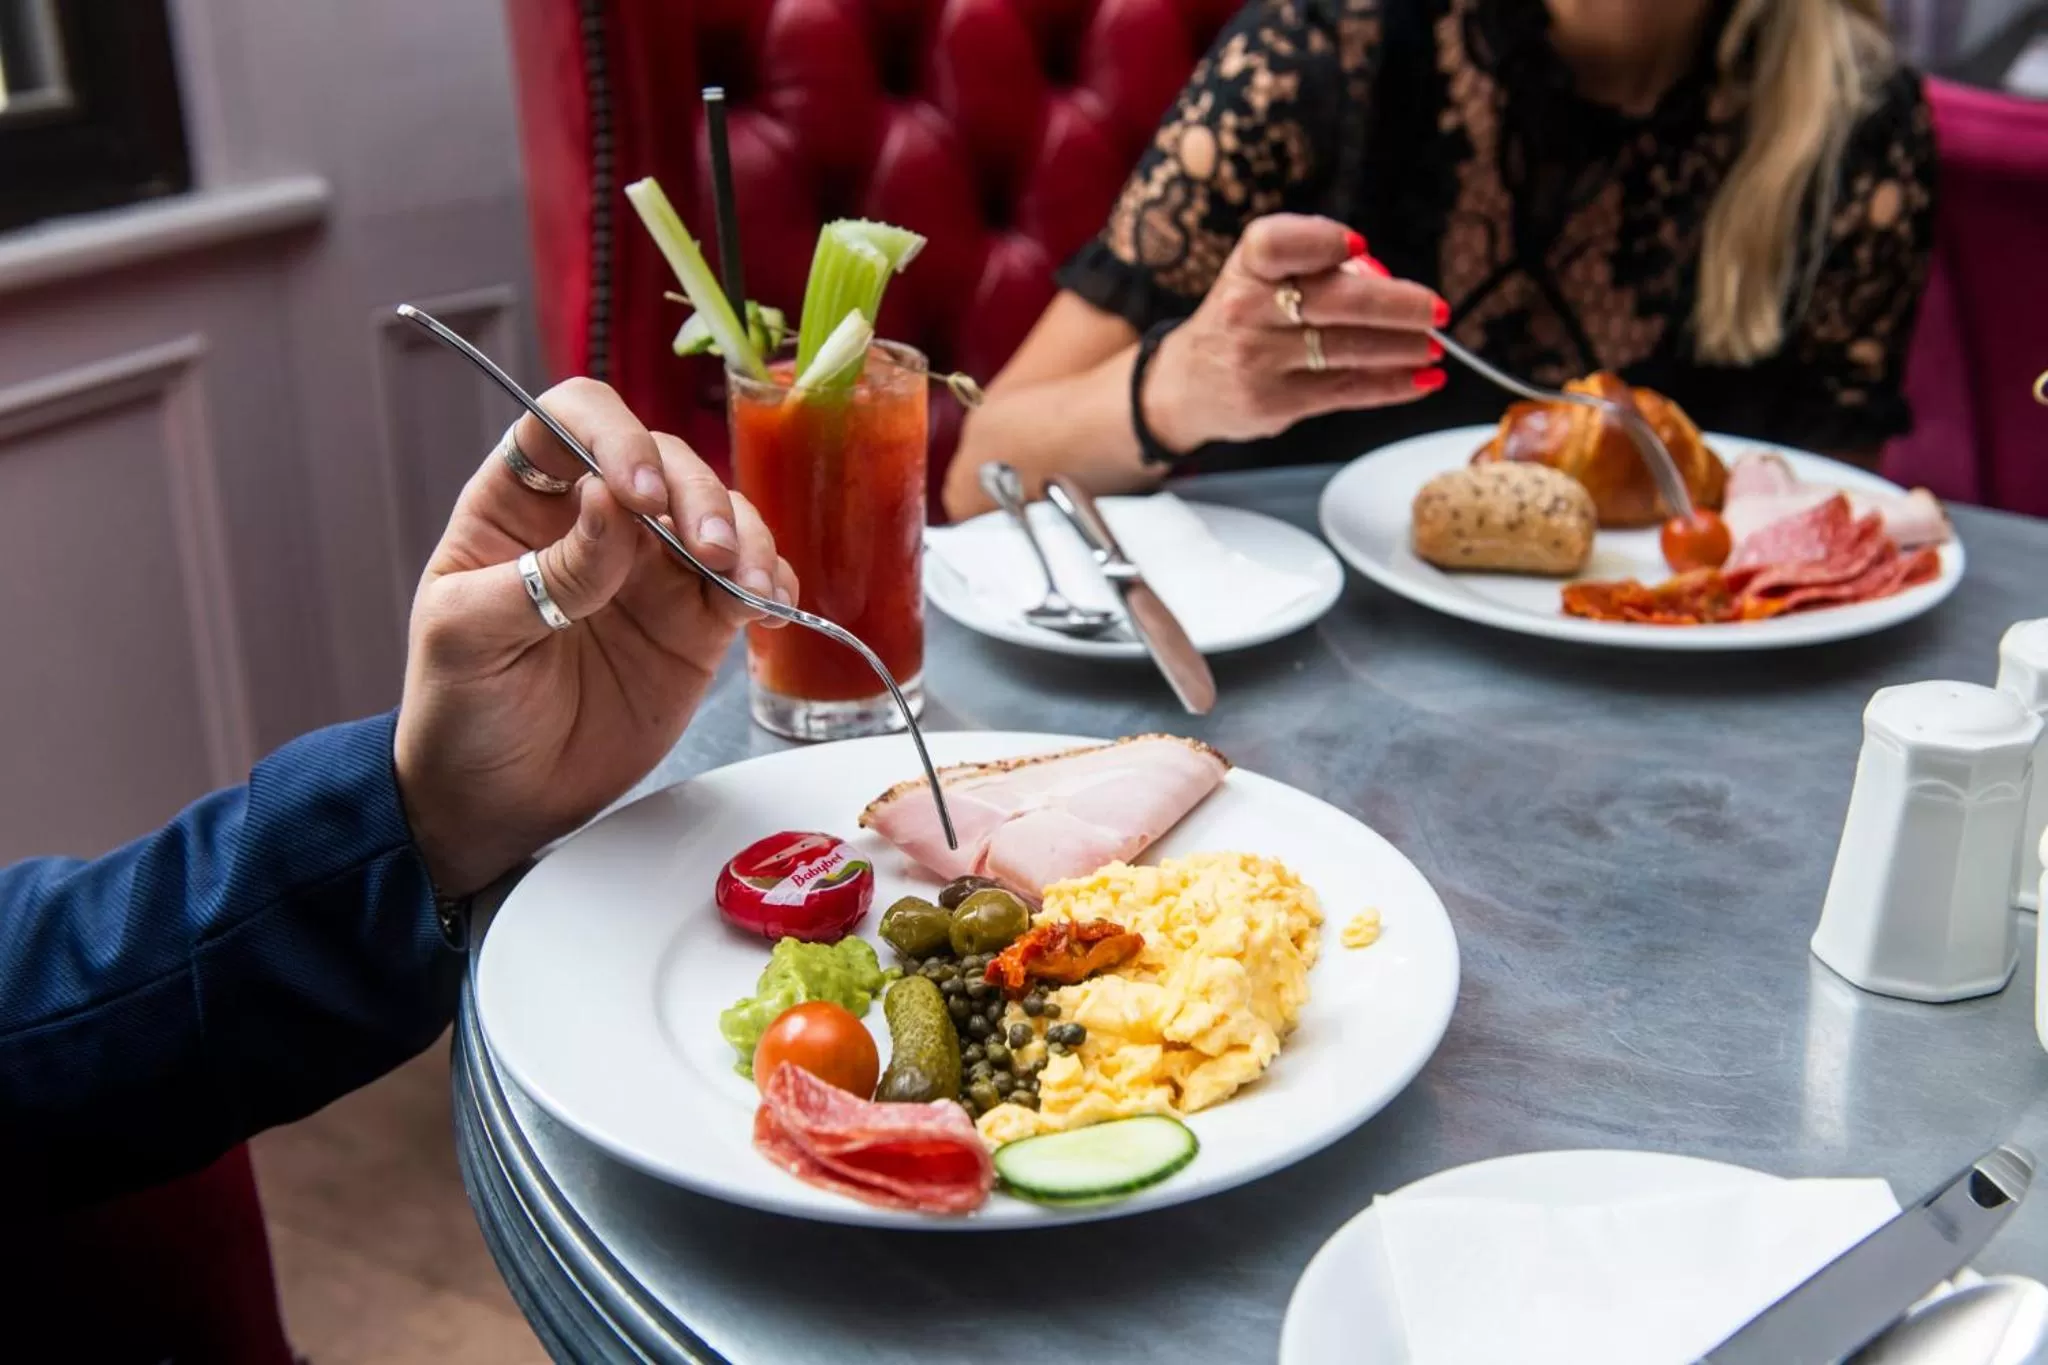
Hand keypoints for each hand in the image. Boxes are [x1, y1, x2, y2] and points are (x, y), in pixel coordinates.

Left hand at [393, 379, 797, 897]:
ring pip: (718, 513)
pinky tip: (769, 609)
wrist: (499, 803)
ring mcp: (651, 571)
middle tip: (708, 554)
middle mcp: (594, 521)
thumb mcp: (473, 636)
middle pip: (663, 460)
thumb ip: (548, 571)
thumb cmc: (462, 711)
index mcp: (520, 503)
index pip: (572, 422)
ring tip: (748, 588)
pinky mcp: (695, 624)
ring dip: (746, 538)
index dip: (613, 436)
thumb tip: (610, 501)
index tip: (637, 495)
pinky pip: (748, 582)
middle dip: (696, 496)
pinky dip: (772, 585)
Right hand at [1143, 214, 1446, 452]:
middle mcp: (1246, 309)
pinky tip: (1420, 378)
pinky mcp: (1275, 402)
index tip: (1359, 246)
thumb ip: (1317, 272)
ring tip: (1434, 346)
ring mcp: (1259, 360)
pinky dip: (1391, 385)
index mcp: (1247, 266)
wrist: (1188, 385)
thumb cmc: (1243, 320)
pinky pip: (1345, 390)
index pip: (1277, 243)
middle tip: (1436, 309)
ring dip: (1402, 348)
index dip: (1320, 241)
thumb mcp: (1259, 278)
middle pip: (1332, 301)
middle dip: (1396, 305)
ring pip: (1347, 350)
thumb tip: (1394, 289)